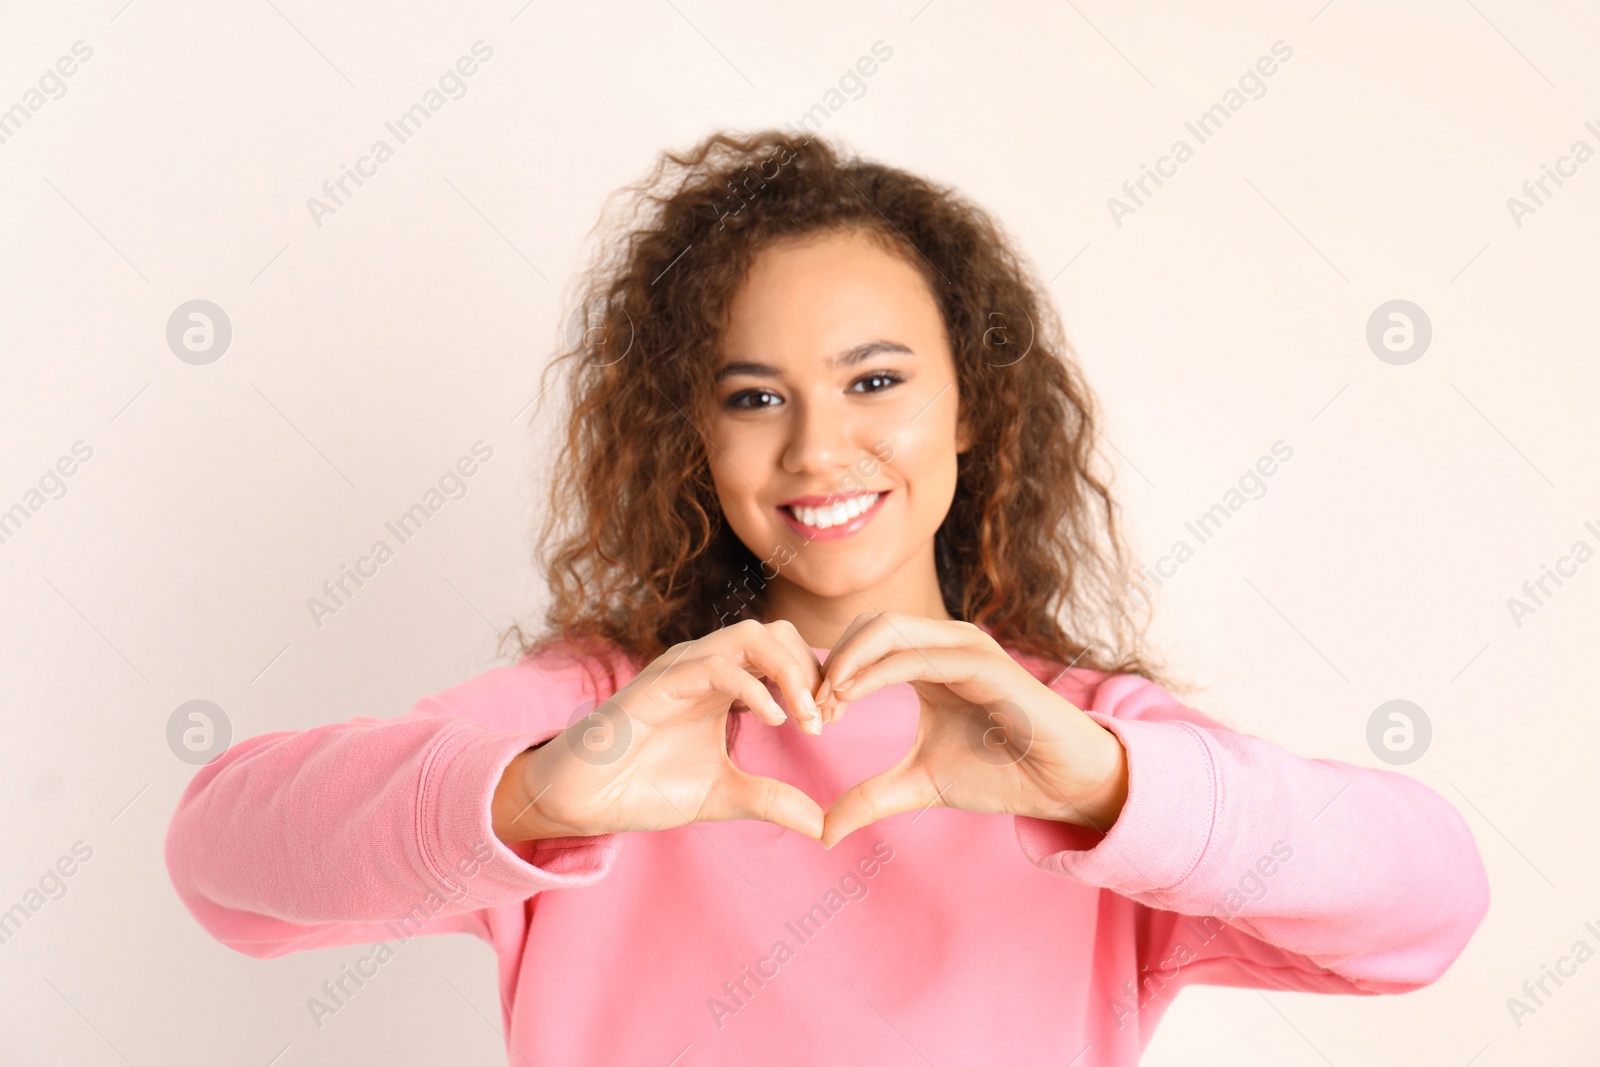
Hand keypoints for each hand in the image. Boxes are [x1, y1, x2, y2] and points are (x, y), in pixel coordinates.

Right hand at [492, 619, 828, 842]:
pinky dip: (752, 687)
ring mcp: (681, 669)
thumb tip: (822, 825)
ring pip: (751, 636)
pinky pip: (714, 666)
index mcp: (724, 683)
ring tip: (809, 716)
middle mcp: (705, 666)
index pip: (785, 652)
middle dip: (811, 668)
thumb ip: (771, 799)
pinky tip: (774, 721)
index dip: (817, 679)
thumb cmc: (644, 786)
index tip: (835, 721)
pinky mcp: (658, 683)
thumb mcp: (724, 795)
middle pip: (777, 632)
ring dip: (790, 671)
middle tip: (828, 716)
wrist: (582, 800)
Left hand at [815, 613, 1128, 848]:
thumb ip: (870, 798)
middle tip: (813, 711)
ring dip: (847, 662)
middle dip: (832, 662)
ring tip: (826, 704)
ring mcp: (966, 648)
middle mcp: (946, 644)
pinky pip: (918, 655)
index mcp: (929, 661)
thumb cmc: (1001, 774)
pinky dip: (876, 671)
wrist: (1064, 785)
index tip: (812, 718)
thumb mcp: (920, 784)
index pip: (863, 641)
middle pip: (868, 625)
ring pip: (887, 629)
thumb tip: (822, 831)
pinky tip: (850, 697)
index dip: (830, 672)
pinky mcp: (985, 664)